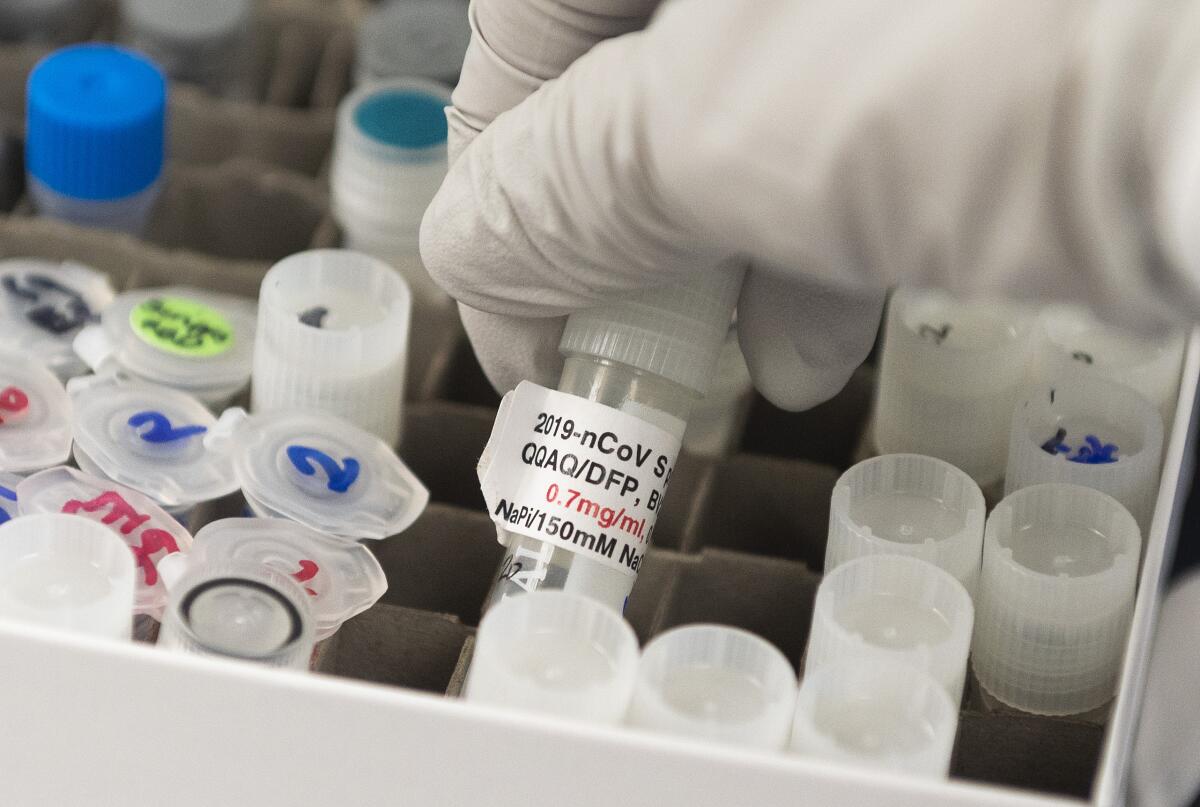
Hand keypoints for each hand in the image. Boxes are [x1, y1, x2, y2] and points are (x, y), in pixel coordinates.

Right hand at [424, 0, 1199, 404]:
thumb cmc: (1018, 46)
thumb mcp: (732, 128)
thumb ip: (569, 184)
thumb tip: (475, 248)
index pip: (529, 18)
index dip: (496, 176)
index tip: (504, 313)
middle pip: (644, 63)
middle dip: (623, 227)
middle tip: (616, 348)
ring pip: (758, 95)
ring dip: (726, 247)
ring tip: (729, 368)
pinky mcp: (990, 36)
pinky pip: (862, 121)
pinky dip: (829, 230)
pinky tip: (823, 336)